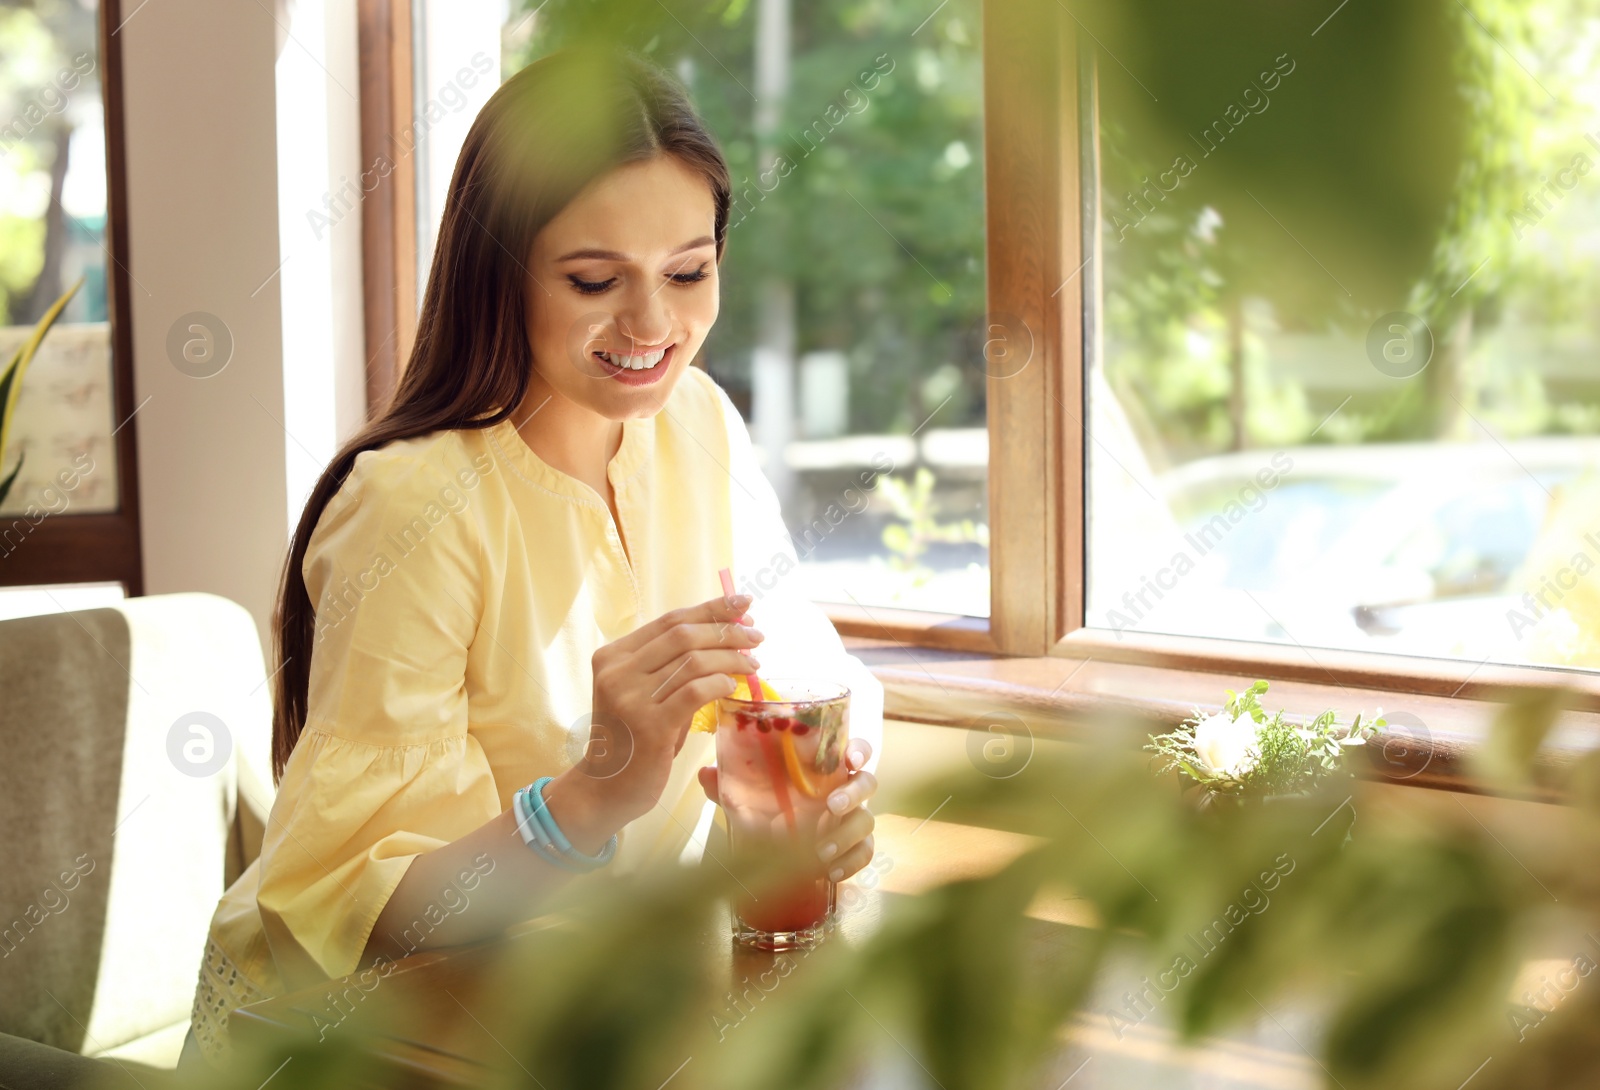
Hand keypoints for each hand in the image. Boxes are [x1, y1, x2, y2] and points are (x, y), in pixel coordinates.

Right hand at [548, 594, 763, 843]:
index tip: (744, 604)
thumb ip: (670, 666)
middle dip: (727, 631)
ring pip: (692, 661)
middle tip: (757, 636)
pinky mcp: (649, 725)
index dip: (711, 609)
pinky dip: (720, 683)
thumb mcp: (644, 693)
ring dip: (730, 658)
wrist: (606, 788)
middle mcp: (617, 671)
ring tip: (752, 664)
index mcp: (613, 655)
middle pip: (683, 635)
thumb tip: (726, 636)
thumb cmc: (633, 739)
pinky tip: (732, 686)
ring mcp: (630, 698)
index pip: (670, 620)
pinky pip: (694, 692)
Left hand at [698, 738, 877, 882]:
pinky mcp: (852, 847)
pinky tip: (832, 872)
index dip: (858, 749)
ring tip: (822, 852)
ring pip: (867, 820)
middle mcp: (842, 789)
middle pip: (867, 782)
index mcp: (823, 769)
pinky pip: (865, 852)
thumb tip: (706, 773)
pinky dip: (852, 863)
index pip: (852, 749)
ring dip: (848, 835)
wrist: (768, 852)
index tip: (849, 757)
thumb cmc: (763, 811)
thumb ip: (727, 784)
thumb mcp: (742, 797)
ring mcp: (850, 819)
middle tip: (832, 806)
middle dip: (854, 793)